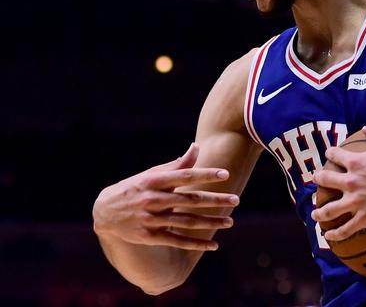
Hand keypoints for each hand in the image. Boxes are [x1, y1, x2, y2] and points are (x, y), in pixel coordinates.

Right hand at [93, 142, 238, 250]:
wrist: (103, 212)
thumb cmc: (134, 187)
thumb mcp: (151, 174)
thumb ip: (176, 164)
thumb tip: (196, 147)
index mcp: (154, 180)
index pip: (184, 175)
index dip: (205, 174)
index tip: (225, 174)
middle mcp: (152, 199)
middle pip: (189, 200)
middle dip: (214, 200)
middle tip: (236, 200)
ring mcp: (150, 219)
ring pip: (186, 222)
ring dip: (210, 222)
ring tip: (230, 222)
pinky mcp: (149, 236)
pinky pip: (177, 241)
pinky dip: (195, 244)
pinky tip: (214, 245)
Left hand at [311, 121, 365, 240]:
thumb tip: (365, 128)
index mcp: (356, 163)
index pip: (335, 155)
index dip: (330, 152)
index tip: (329, 154)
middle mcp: (352, 182)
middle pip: (326, 179)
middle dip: (318, 179)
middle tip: (317, 180)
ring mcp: (357, 202)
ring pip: (329, 210)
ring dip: (319, 212)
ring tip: (315, 214)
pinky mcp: (365, 219)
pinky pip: (345, 229)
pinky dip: (334, 234)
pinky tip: (329, 236)